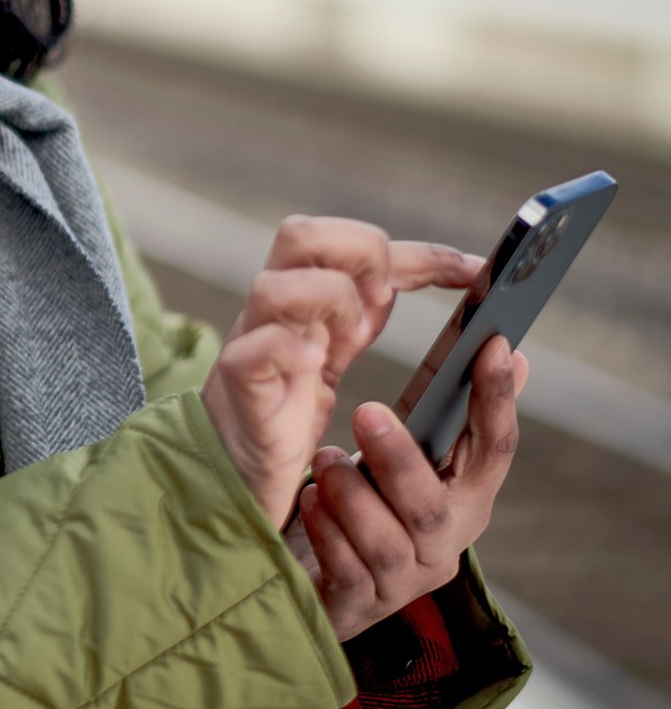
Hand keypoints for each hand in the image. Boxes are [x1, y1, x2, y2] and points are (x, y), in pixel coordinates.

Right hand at [201, 216, 480, 529]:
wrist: (233, 473)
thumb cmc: (285, 411)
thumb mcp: (336, 349)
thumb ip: (368, 312)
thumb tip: (450, 289)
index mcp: (304, 297)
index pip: (355, 243)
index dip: (420, 253)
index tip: (476, 273)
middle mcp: (276, 310)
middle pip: (300, 234)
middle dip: (358, 253)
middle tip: (384, 298)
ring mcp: (251, 345)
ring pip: (273, 285)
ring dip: (327, 300)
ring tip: (351, 338)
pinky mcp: (239, 390)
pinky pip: (252, 352)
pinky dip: (287, 348)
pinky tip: (315, 362)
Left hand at [288, 334, 528, 640]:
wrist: (322, 580)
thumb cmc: (371, 500)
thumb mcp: (408, 454)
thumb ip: (449, 412)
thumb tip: (505, 350)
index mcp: (464, 500)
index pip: (495, 451)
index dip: (498, 400)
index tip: (491, 346)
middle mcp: (442, 545)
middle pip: (433, 507)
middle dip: (401, 460)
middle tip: (365, 412)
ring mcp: (403, 582)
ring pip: (387, 544)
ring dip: (352, 496)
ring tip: (322, 461)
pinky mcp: (358, 606)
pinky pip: (345, 572)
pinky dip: (326, 532)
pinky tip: (308, 501)